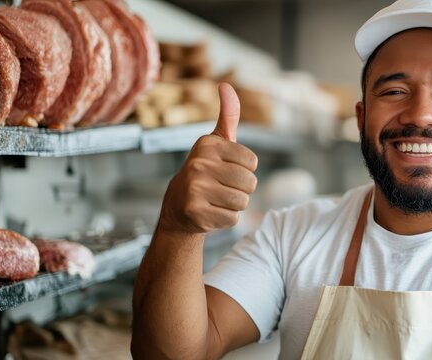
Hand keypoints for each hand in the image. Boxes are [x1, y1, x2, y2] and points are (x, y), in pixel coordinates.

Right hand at [159, 83, 257, 233]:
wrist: (179, 205)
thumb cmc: (206, 170)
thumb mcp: (216, 142)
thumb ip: (228, 116)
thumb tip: (226, 85)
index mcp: (208, 145)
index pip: (252, 162)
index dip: (245, 169)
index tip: (226, 169)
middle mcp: (198, 164)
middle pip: (250, 183)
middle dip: (241, 189)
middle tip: (222, 187)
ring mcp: (195, 189)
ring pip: (242, 202)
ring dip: (235, 204)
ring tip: (217, 199)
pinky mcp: (196, 212)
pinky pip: (232, 218)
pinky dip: (226, 218)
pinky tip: (211, 212)